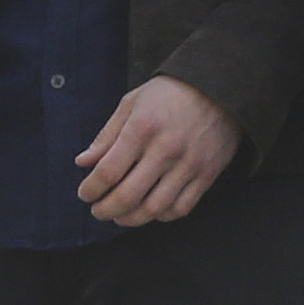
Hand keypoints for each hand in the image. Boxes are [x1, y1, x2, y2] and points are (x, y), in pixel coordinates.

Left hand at [76, 75, 240, 225]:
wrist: (220, 86)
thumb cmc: (170, 93)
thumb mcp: (132, 103)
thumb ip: (107, 135)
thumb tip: (83, 162)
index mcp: (142, 128)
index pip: (108, 172)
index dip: (91, 189)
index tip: (85, 193)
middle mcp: (165, 150)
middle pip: (128, 196)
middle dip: (106, 210)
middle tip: (98, 211)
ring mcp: (188, 165)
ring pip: (154, 209)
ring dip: (131, 218)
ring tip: (121, 216)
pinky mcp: (207, 174)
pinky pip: (181, 208)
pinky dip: (162, 216)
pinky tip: (151, 210)